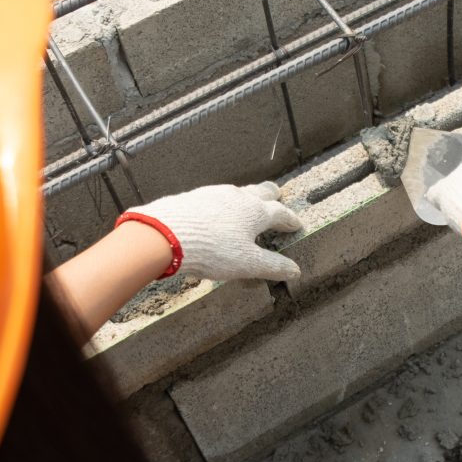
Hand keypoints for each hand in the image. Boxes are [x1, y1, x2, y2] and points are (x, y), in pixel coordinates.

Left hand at [121, 182, 303, 281]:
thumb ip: (272, 266)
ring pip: (237, 192)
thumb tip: (294, 270)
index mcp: (255, 212)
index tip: (296, 224)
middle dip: (271, 196)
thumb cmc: (212, 250)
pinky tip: (216, 213)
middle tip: (277, 196)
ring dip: (246, 198)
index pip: (280, 214)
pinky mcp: (193, 197)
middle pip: (261, 191)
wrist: (165, 235)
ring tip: (248, 205)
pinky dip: (223, 204)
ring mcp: (213, 194)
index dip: (290, 220)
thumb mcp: (247, 264)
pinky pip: (215, 198)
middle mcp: (238, 197)